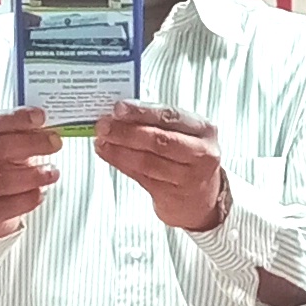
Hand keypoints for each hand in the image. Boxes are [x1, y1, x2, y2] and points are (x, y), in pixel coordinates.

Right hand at [0, 109, 61, 243]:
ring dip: (33, 174)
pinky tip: (42, 191)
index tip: (41, 117)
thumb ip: (17, 132)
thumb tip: (46, 127)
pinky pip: (10, 206)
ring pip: (2, 180)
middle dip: (30, 143)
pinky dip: (30, 198)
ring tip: (53, 171)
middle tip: (54, 143)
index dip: (16, 118)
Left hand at [91, 102, 230, 233]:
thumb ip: (157, 122)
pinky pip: (141, 176)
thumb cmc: (189, 157)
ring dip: (119, 149)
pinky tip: (108, 154)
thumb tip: (120, 113)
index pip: (170, 117)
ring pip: (147, 161)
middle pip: (159, 140)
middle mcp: (201, 153)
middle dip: (126, 132)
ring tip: (101, 140)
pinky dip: (121, 163)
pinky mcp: (172, 195)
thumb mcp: (185, 134)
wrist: (202, 198)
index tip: (118, 108)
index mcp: (204, 130)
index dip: (142, 112)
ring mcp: (188, 177)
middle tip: (103, 125)